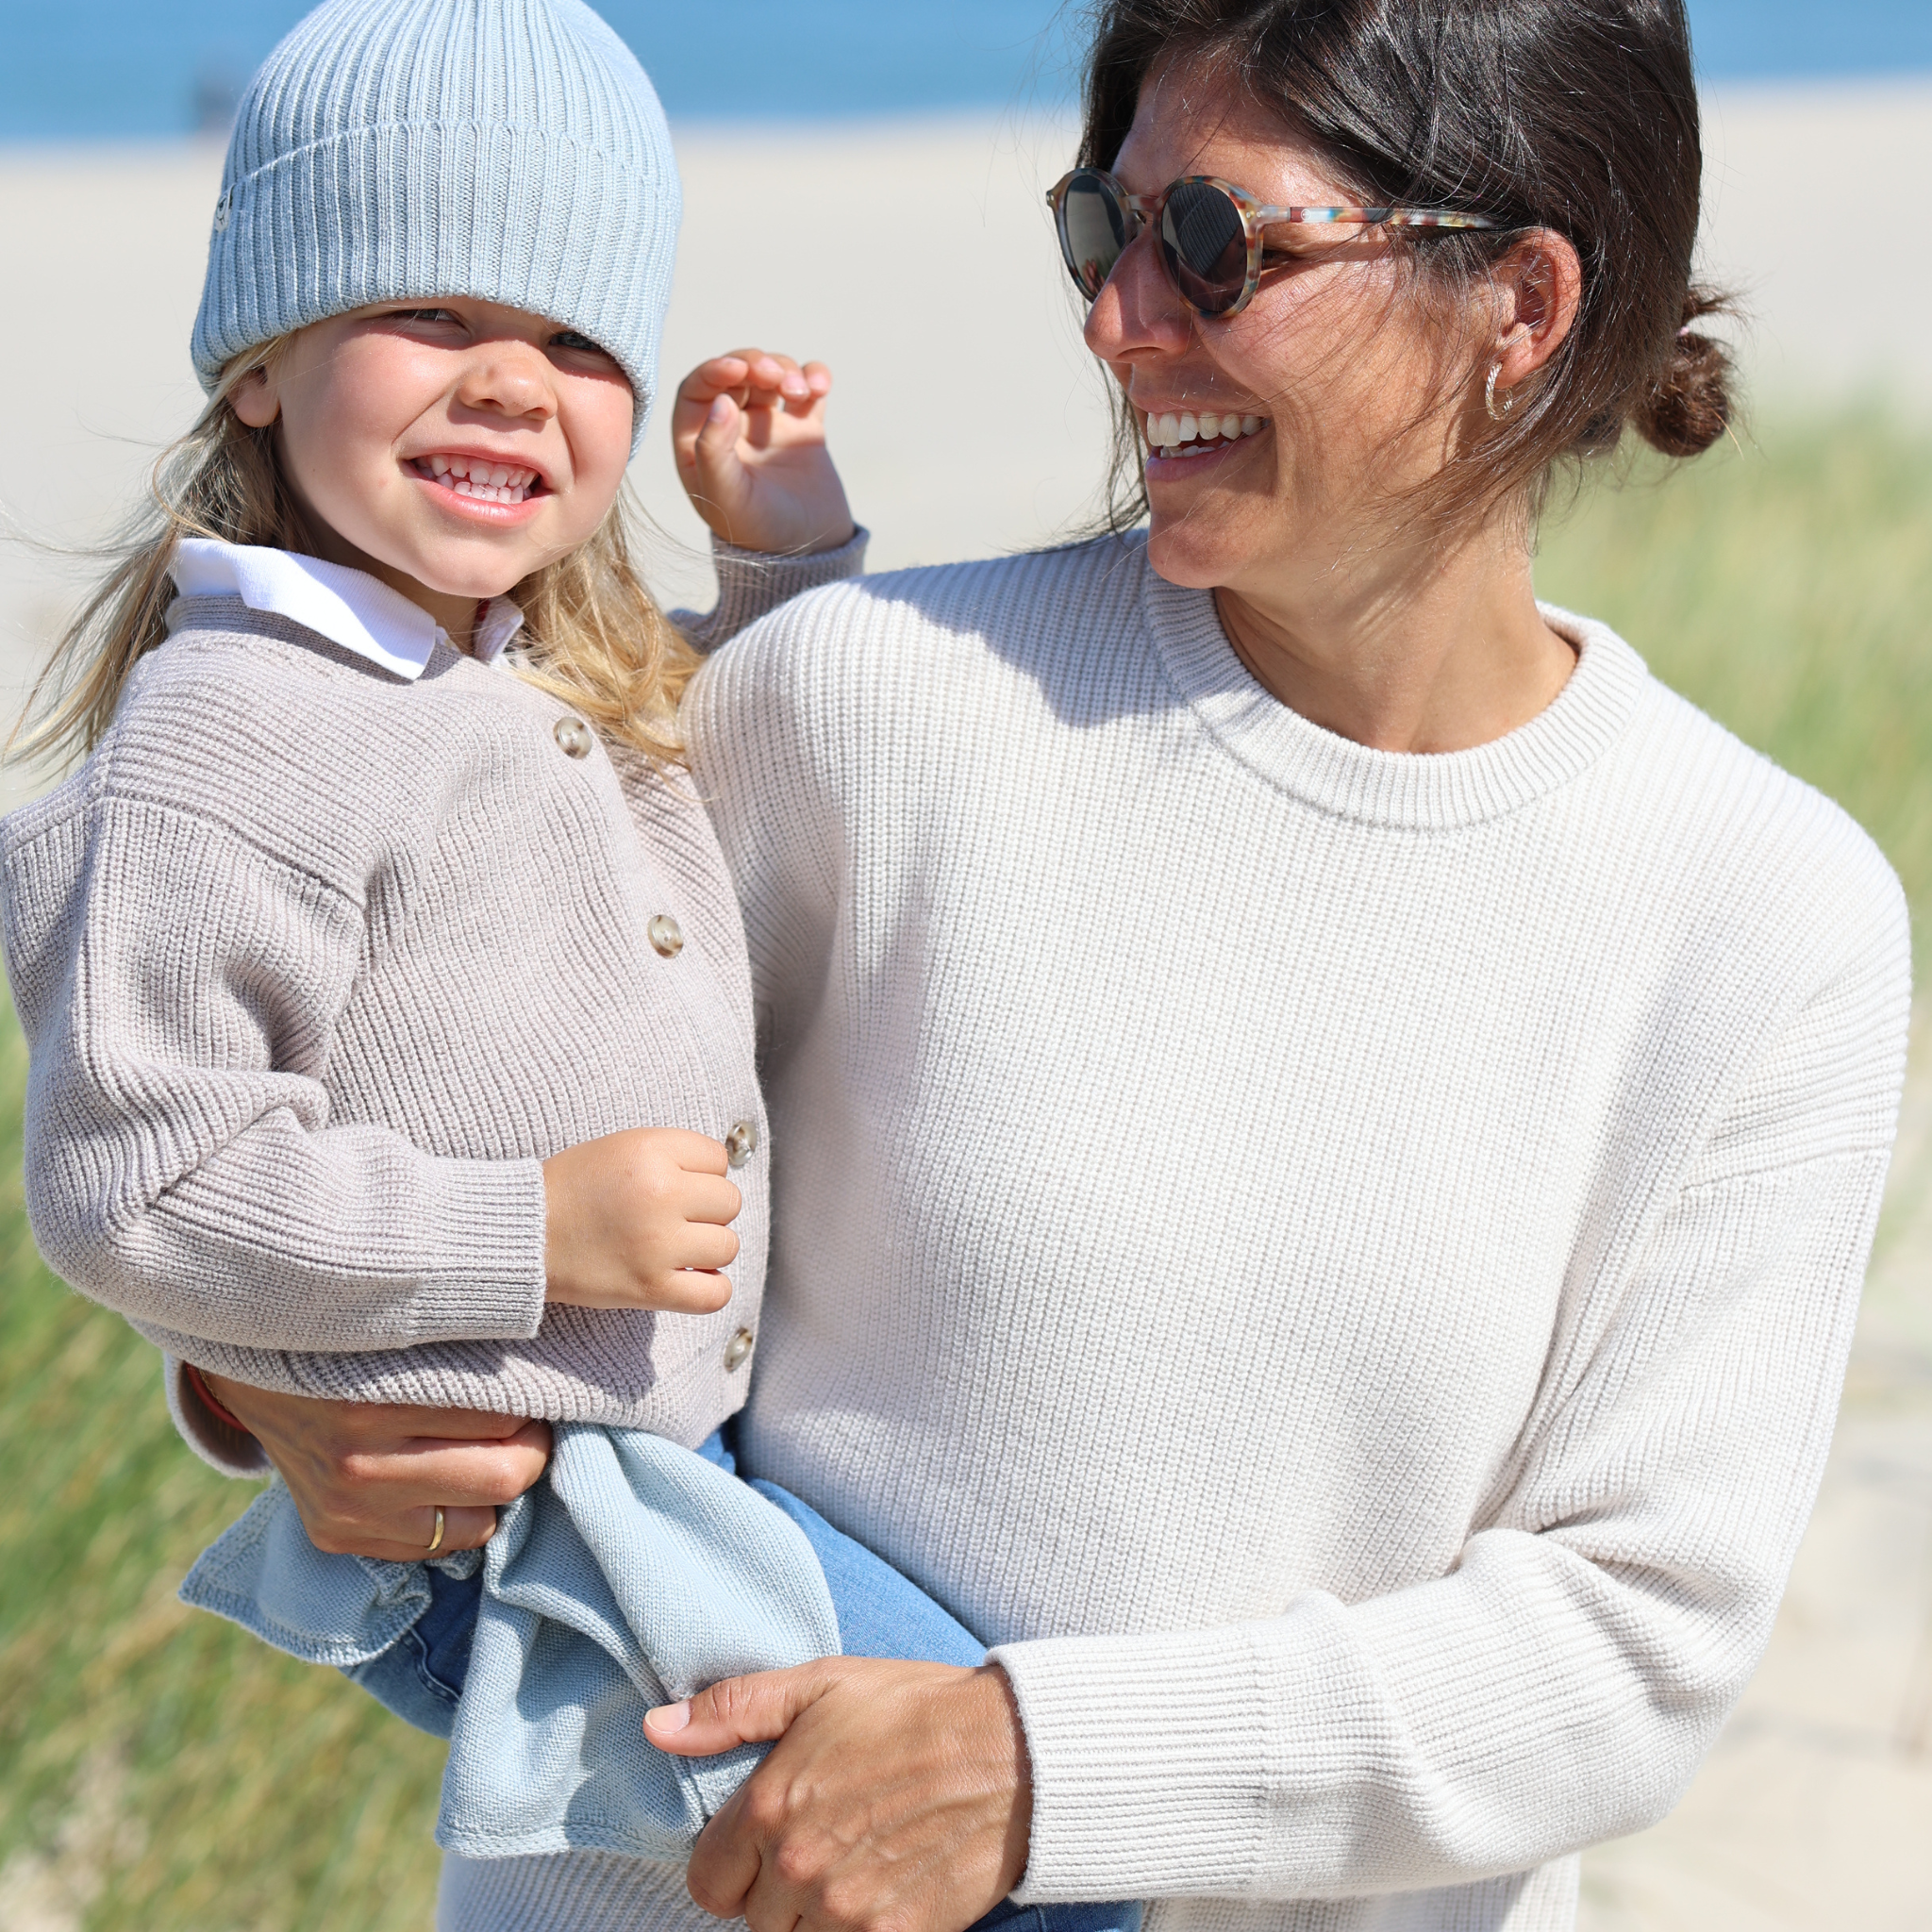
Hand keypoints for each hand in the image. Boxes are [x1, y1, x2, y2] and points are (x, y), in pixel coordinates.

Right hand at [199, 1374, 550, 1560]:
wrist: (250, 1374)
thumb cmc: (347, 1343)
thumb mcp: (400, 1335)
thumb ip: (463, 1354)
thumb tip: (548, 1366)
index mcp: (374, 1403)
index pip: (501, 1417)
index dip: (531, 1403)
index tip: (532, 1389)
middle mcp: (358, 1466)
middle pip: (499, 1479)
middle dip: (530, 1452)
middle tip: (529, 1426)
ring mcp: (345, 1512)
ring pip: (476, 1526)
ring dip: (493, 1493)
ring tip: (487, 1454)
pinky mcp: (334, 1537)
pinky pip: (434, 1547)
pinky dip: (454, 1516)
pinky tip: (445, 1482)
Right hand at [543, 1126, 740, 1311]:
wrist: (522, 1234)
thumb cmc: (572, 1189)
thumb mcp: (621, 1147)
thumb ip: (674, 1155)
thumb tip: (725, 1177)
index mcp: (650, 1152)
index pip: (718, 1159)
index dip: (700, 1173)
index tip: (674, 1185)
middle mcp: (660, 1194)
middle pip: (729, 1202)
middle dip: (706, 1210)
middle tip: (672, 1218)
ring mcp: (658, 1244)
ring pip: (727, 1245)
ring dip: (707, 1249)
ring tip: (675, 1247)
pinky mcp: (651, 1288)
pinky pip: (716, 1294)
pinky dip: (711, 1289)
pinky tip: (691, 1278)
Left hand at [645, 1658, 1031, 1931]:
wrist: (1014, 1752)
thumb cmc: (916, 1708)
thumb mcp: (821, 1684)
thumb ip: (731, 1708)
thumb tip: (655, 1728)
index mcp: (769, 1806)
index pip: (707, 1881)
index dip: (735, 1862)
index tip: (770, 1839)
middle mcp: (797, 1867)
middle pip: (754, 1919)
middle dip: (779, 1889)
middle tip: (826, 1843)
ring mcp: (845, 1911)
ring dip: (816, 1918)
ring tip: (857, 1867)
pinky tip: (886, 1888)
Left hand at [672, 348, 856, 555]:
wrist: (810, 556)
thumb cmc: (759, 532)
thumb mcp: (728, 497)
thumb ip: (714, 451)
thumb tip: (720, 401)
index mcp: (699, 444)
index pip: (697, 390)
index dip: (715, 371)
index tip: (738, 369)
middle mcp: (731, 430)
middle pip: (735, 374)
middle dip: (754, 364)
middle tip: (773, 375)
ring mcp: (769, 427)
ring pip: (770, 375)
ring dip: (786, 369)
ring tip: (800, 392)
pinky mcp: (804, 429)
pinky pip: (807, 388)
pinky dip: (814, 377)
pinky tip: (820, 388)